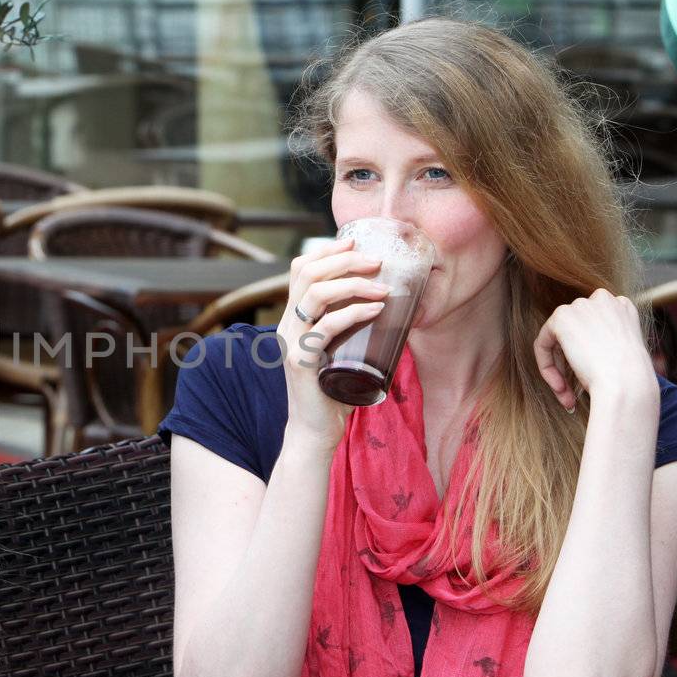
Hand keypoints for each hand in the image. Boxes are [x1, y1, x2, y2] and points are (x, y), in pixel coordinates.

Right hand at [278, 238, 391, 444]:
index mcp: (294, 318)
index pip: (300, 269)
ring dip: (353, 283)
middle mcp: (288, 325)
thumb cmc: (332, 392)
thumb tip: (389, 306)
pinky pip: (327, 327)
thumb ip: (350, 329)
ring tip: (383, 287)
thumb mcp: (338, 350)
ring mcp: (292, 343)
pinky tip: (377, 309)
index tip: (356, 243)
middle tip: (377, 261)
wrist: (314, 432)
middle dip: (345, 260)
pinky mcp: (301, 362)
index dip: (327, 251)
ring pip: (315, 293)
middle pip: (307, 273)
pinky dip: (354, 312)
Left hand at [533, 289, 656, 411]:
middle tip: (572, 391)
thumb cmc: (629, 379)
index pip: (593, 326)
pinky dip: (547, 367)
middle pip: (574, 331)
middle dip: (570, 363)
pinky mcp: (562, 317)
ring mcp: (582, 306)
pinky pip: (543, 344)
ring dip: (559, 369)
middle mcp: (603, 300)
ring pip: (557, 339)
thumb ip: (601, 341)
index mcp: (622, 307)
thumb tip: (580, 347)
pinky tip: (561, 386)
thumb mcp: (621, 352)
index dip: (587, 354)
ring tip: (567, 392)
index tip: (590, 377)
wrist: (628, 384)